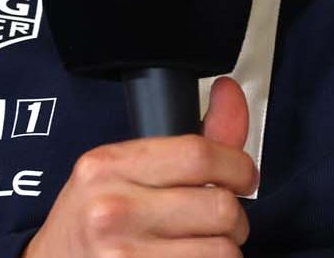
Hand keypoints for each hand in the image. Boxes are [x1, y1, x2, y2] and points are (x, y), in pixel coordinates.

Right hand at [25, 76, 255, 257]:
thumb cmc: (90, 222)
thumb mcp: (123, 172)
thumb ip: (188, 142)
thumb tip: (230, 93)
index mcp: (109, 166)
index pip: (199, 153)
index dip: (238, 166)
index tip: (243, 176)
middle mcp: (113, 208)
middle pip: (220, 206)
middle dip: (235, 217)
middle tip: (220, 222)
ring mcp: (124, 254)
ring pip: (222, 250)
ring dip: (224, 250)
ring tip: (200, 245)